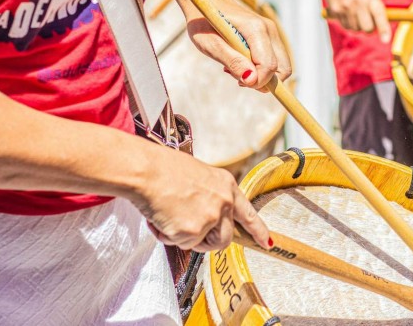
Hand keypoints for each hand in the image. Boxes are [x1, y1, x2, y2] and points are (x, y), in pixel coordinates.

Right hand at [139, 151, 270, 252]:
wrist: (146, 170)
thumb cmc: (162, 169)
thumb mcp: (197, 176)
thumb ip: (207, 196)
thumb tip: (201, 215)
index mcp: (226, 185)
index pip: (247, 212)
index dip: (257, 229)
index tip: (266, 242)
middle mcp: (223, 202)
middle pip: (224, 238)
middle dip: (206, 242)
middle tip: (186, 232)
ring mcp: (210, 217)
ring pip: (201, 244)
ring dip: (185, 238)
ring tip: (169, 218)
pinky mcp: (193, 231)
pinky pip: (180, 244)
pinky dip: (166, 235)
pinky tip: (159, 217)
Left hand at [185, 0, 291, 90]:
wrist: (205, 1)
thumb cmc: (204, 22)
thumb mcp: (212, 45)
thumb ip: (233, 62)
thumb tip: (252, 80)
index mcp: (256, 29)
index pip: (270, 65)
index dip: (257, 81)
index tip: (239, 83)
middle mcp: (269, 29)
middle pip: (283, 68)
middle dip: (264, 81)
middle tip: (239, 78)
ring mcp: (271, 32)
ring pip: (281, 66)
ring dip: (261, 76)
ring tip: (236, 69)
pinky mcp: (269, 36)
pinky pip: (273, 60)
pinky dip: (260, 69)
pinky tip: (240, 63)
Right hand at [319, 0, 390, 42]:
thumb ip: (376, 4)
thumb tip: (381, 23)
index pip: (380, 16)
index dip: (384, 30)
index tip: (386, 40)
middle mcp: (358, 2)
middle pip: (367, 28)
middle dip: (370, 29)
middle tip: (370, 23)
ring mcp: (346, 8)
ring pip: (355, 29)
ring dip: (358, 26)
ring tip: (356, 14)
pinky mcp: (335, 11)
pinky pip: (345, 25)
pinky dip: (348, 23)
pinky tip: (347, 13)